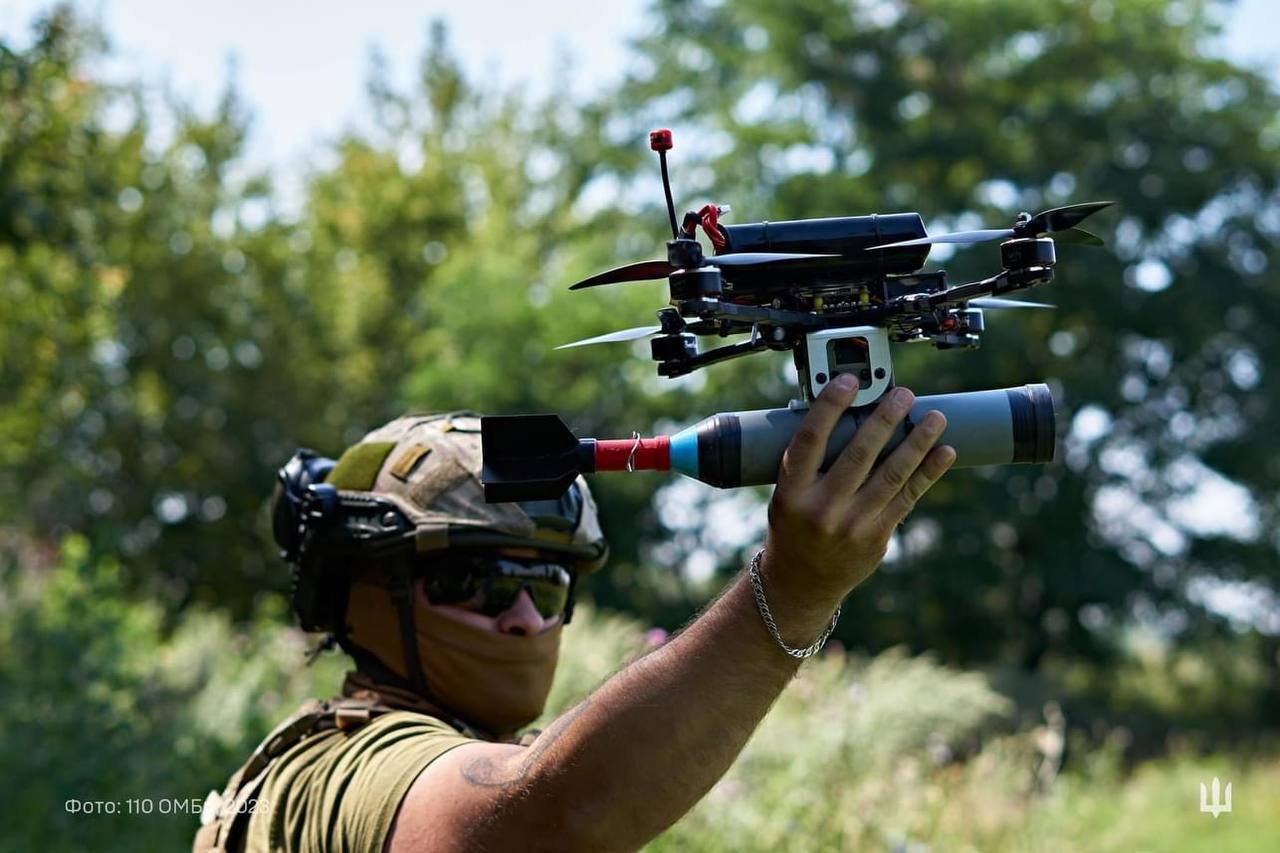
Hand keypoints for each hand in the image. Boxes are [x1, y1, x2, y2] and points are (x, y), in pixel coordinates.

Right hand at [763, 376, 955, 604]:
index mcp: (792, 492)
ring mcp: (852, 525)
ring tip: (934, 418)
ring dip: (917, 443)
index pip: (810, 441)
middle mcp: (822, 509)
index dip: (829, 408)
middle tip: (904, 394)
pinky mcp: (877, 537)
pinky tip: (944, 453)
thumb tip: (849, 416)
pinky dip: (928, 473)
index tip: (849, 382)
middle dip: (885, 420)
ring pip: (891, 475)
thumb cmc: (794, 525)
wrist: (801, 581)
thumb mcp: (786, 493)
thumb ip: (811, 462)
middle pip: (858, 455)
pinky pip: (908, 498)